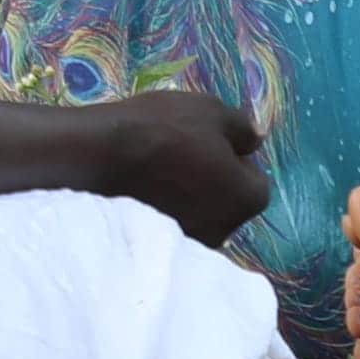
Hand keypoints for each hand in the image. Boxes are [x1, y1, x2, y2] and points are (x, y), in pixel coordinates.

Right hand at [53, 83, 272, 250]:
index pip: (255, 180)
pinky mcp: (161, 246)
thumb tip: (256, 141)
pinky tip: (146, 189)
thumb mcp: (213, 111)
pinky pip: (176, 224)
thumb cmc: (166, 129)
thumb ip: (244, 129)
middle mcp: (227, 229)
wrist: (103, 155)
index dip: (235, 159)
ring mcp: (192, 242)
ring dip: (191, 198)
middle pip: (228, 202)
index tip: (209, 143)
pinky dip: (168, 210)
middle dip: (216, 183)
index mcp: (247, 198)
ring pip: (201, 215)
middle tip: (185, 156)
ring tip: (161, 172)